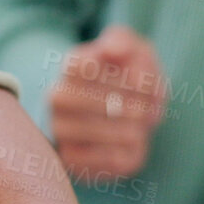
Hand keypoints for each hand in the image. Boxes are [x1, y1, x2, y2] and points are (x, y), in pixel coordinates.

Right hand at [47, 24, 168, 179]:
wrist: (131, 116)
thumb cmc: (132, 79)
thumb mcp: (134, 51)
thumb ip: (124, 42)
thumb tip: (113, 51)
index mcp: (71, 66)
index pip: (82, 67)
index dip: (120, 77)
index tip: (140, 82)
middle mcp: (57, 97)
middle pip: (88, 101)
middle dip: (128, 107)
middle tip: (146, 110)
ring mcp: (60, 130)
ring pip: (97, 132)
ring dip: (130, 131)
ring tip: (139, 128)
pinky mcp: (72, 160)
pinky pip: (104, 160)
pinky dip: (127, 153)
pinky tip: (131, 146)